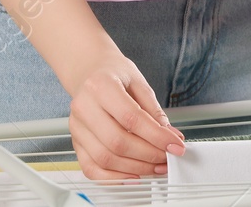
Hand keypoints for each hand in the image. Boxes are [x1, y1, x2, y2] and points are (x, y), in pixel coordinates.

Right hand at [67, 43, 185, 180]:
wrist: (90, 72)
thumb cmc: (115, 75)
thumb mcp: (139, 83)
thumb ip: (154, 112)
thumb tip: (171, 138)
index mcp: (100, 86)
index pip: (131, 118)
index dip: (156, 136)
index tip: (175, 145)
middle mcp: (83, 107)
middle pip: (117, 142)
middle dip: (148, 155)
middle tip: (167, 157)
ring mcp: (76, 127)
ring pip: (105, 158)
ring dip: (136, 168)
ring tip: (156, 166)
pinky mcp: (75, 142)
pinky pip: (91, 168)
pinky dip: (114, 178)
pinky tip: (134, 176)